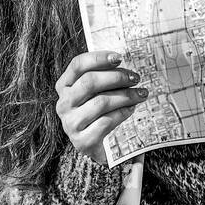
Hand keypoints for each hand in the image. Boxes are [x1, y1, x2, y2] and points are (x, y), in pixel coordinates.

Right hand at [55, 50, 148, 165]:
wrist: (97, 147)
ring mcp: (70, 124)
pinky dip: (122, 113)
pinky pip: (106, 122)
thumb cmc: (98, 112)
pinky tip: (131, 109)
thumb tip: (122, 61)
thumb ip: (102, 76)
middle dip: (116, 77)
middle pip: (89, 82)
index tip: (119, 57)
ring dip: (125, 96)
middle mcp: (63, 104)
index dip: (98, 58)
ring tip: (140, 94)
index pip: (78, 65)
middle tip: (135, 78)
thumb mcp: (95, 92)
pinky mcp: (82, 141)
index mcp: (64, 86)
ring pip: (100, 102)